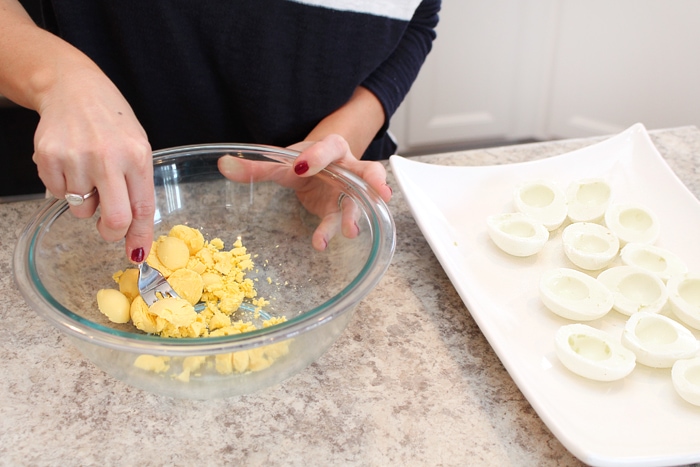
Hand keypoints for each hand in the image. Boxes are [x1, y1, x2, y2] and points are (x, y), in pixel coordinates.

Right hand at [31, 66, 154, 262]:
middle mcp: (108, 157)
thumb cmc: (111, 122)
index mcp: (137, 155)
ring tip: (88, 173)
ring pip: (82, 210)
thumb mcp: (137, 147)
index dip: (139, 237)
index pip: (142, 208)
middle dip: (111, 232)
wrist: (73, 88)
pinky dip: (65, 188)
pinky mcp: (48, 157)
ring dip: (86, 202)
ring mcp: (76, 157)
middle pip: (114, 219)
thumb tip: (135, 235)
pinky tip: (71, 164)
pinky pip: (58, 195)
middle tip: (109, 226)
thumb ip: (138, 187)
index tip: (137, 255)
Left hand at [217, 134, 391, 249]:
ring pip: (361, 200)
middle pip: (369, 171)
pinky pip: (342, 220)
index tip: (300, 166)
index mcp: (333, 148)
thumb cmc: (302, 161)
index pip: (329, 148)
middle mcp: (348, 168)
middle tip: (380, 192)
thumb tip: (223, 165)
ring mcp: (349, 191)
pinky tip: (322, 243)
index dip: (317, 156)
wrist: (315, 167)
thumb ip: (256, 166)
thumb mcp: (281, 161)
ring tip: (350, 231)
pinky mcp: (341, 210)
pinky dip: (333, 231)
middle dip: (375, 181)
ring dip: (356, 215)